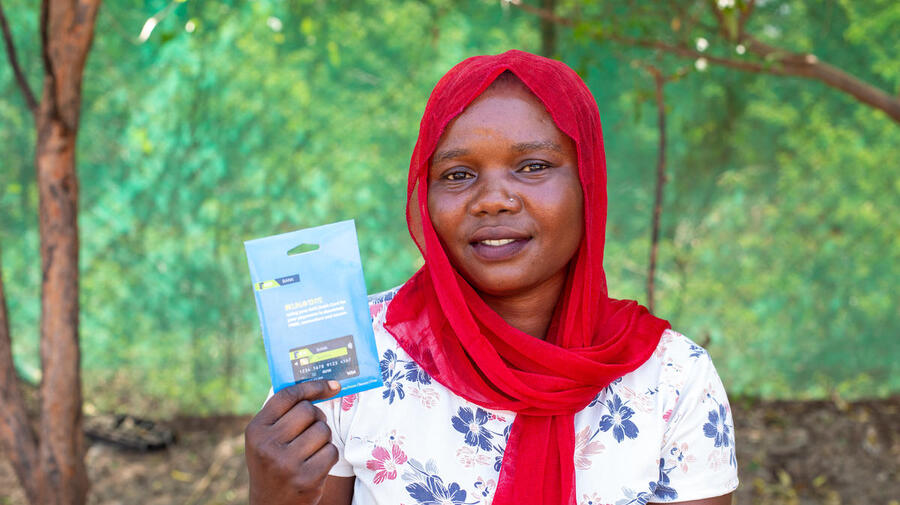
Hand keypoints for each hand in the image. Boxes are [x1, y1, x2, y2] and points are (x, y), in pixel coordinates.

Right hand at [245, 380, 341, 504]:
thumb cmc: (273, 462)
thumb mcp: (265, 438)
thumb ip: (283, 412)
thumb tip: (324, 384)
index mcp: (255, 430)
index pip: (287, 395)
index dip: (313, 386)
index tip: (332, 385)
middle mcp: (267, 445)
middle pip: (308, 411)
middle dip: (317, 418)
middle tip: (313, 428)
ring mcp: (287, 463)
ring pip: (323, 431)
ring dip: (323, 438)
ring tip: (311, 450)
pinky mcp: (306, 479)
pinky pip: (331, 451)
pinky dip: (328, 455)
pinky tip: (316, 464)